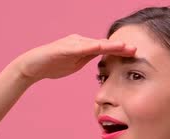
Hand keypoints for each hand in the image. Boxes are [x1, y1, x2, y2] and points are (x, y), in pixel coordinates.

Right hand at [10, 34, 136, 83]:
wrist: (33, 66)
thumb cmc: (54, 65)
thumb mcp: (76, 64)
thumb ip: (88, 61)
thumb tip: (102, 64)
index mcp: (84, 46)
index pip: (105, 48)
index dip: (120, 51)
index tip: (135, 54)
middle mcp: (80, 41)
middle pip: (103, 44)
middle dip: (120, 46)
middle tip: (135, 49)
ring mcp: (72, 43)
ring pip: (94, 44)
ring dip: (110, 45)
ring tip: (123, 47)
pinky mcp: (63, 47)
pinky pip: (79, 47)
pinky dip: (90, 47)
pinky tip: (100, 48)